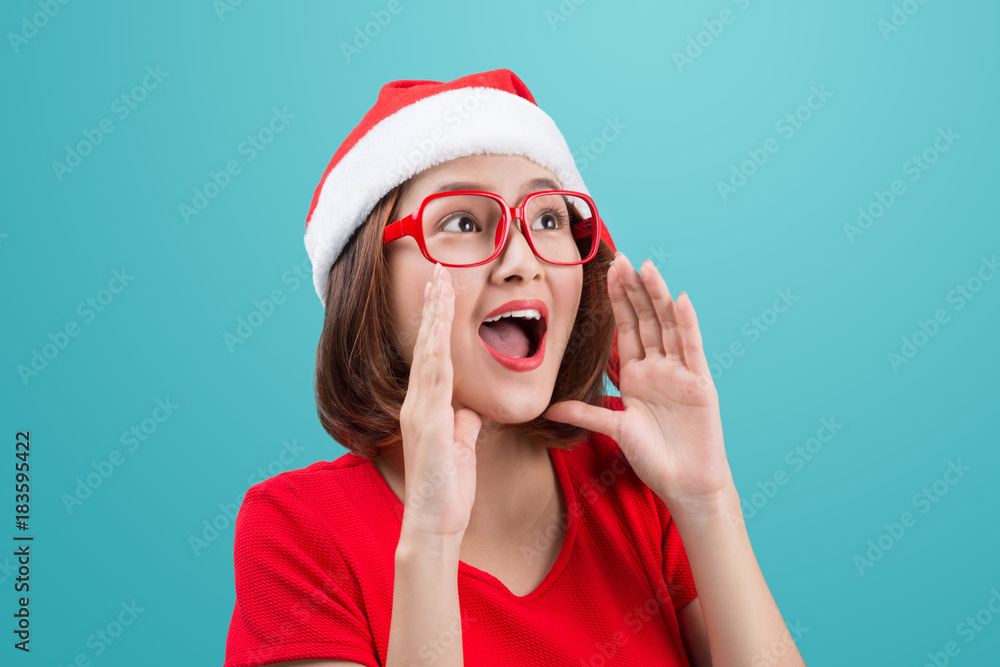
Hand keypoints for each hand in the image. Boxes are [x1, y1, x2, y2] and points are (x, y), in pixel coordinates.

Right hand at [398, 263, 481, 539]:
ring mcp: (420, 412)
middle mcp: (419, 403)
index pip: (435, 353)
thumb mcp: (461, 447)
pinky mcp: (427, 426)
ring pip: (429, 354)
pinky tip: (438, 333)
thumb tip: (470, 408)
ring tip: (440, 284)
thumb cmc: (446, 489)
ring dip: (434, 318)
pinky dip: (435, 355)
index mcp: (428, 406)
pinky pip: (433, 384)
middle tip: (438, 269)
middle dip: (434, 305)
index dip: (438, 319)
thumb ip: (463, 423)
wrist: (433, 522)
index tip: (443, 288)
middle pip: (428, 344)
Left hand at [544, 252, 733, 512]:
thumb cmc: (653, 458)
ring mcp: (681, 373)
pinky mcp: (700, 384)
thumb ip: (586, 414)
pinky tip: (681, 300)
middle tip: (623, 258)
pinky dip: (687, 324)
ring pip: (668, 327)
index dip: (618, 300)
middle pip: (646, 319)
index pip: (626, 328)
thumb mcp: (614, 430)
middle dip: (634, 289)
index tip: (608, 271)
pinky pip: (691, 349)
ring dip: (658, 297)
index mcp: (637, 374)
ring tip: (648, 268)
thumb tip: (549, 408)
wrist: (685, 483)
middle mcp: (659, 368)